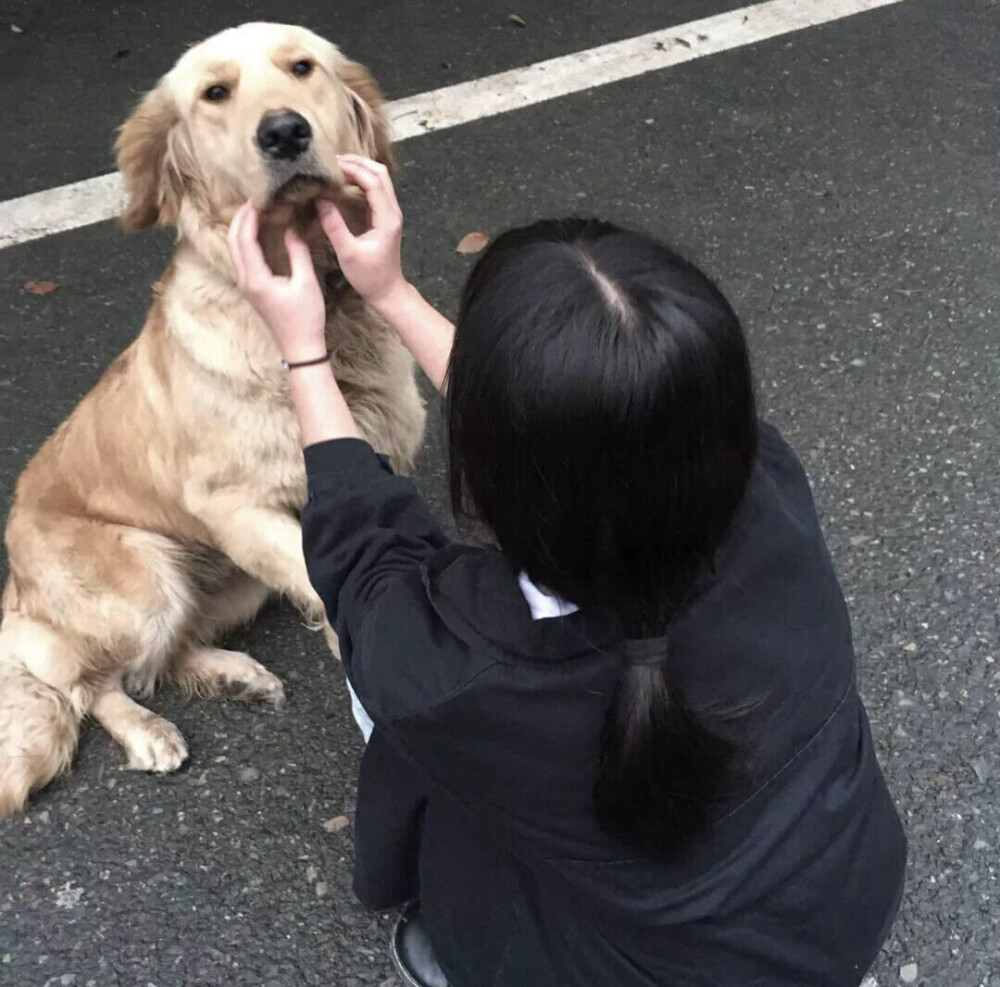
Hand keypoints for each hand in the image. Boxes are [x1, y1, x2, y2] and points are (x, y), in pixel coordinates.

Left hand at [227, 202, 326, 363]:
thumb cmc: (306, 318)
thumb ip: (298, 253)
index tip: (257, 199)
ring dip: (240, 229)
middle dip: (239, 219)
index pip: (244, 240)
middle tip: (252, 200)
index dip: (248, 217)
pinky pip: (242, 259)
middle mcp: (245, 281)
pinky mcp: (252, 289)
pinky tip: (258, 233)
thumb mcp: (306, 283)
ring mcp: (246, 286)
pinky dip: (245, 241)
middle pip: (232, 242)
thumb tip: (291, 229)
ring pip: (234, 250)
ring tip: (253, 212)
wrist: (300, 347)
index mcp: (256, 279)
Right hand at [318, 155, 408, 311]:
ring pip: (380, 180)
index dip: (354, 169)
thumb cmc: (369, 276)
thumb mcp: (348, 253)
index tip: (332, 165)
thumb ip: (334, 226)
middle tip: (334, 160)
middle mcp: (392, 211)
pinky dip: (360, 181)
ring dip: (360, 169)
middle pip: (381, 173)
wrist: (387, 291)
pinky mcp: (383, 217)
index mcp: (387, 218)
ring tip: (336, 168)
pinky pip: (375, 190)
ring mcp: (390, 213)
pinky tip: (343, 183)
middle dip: (359, 163)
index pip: (374, 182)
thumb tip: (320, 200)